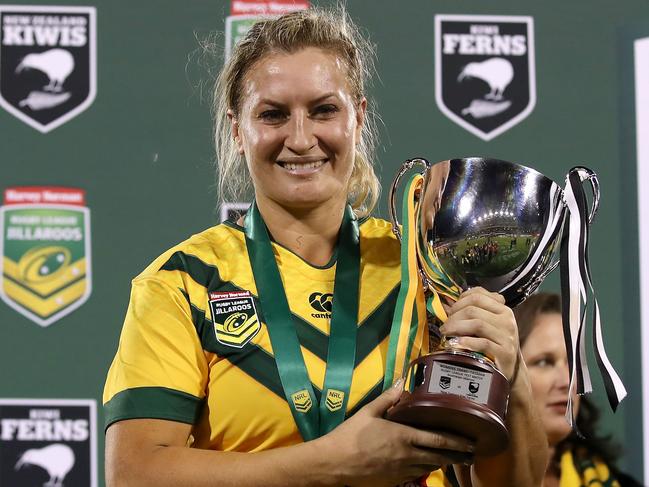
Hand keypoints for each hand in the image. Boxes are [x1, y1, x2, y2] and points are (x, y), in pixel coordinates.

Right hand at [319, 380, 474, 486]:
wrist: (334, 462)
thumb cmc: (350, 435)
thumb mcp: (368, 412)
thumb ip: (388, 399)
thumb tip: (401, 384)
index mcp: (403, 436)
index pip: (438, 440)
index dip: (457, 442)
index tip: (471, 441)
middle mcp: (407, 456)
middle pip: (439, 456)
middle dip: (457, 455)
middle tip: (471, 453)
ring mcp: (401, 471)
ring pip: (429, 467)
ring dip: (443, 462)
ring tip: (454, 458)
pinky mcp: (394, 481)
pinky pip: (416, 474)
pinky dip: (426, 469)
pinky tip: (428, 465)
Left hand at [440, 287, 518, 380]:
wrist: (509, 368)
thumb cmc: (495, 344)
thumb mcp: (489, 324)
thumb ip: (474, 312)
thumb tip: (448, 305)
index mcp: (502, 310)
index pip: (478, 295)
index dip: (459, 302)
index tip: (450, 311)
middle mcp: (507, 320)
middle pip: (473, 310)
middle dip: (454, 317)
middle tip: (445, 326)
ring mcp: (507, 336)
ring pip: (477, 324)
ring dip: (456, 328)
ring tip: (446, 334)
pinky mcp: (505, 352)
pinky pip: (483, 343)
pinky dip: (467, 342)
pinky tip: (456, 343)